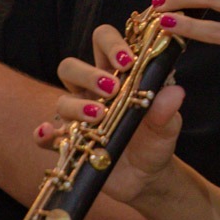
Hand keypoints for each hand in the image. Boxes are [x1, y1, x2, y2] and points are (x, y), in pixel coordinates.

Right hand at [34, 23, 184, 207]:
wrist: (147, 177)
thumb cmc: (156, 142)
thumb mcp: (167, 127)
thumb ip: (168, 110)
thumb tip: (175, 91)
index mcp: (116, 74)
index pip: (103, 41)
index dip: (111, 44)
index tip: (127, 61)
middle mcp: (91, 91)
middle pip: (71, 66)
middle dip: (88, 74)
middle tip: (112, 89)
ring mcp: (77, 116)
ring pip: (61, 100)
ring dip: (77, 105)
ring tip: (99, 116)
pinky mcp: (68, 143)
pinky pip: (46, 136)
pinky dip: (43, 134)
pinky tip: (49, 135)